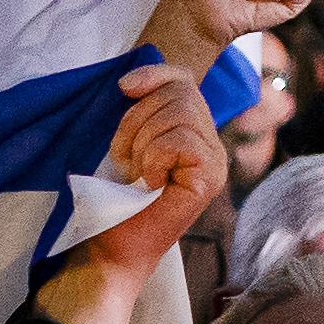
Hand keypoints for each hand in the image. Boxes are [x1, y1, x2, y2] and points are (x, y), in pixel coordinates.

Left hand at [35, 59, 228, 323]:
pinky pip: (179, 140)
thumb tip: (129, 80)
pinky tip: (150, 183)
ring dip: (141, 143)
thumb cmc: (112, 200)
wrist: (108, 247)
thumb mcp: (124, 141)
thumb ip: (139, 107)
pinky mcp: (210, 178)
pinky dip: (153, 158)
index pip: (183, 80)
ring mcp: (215, 162)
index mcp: (193, 132)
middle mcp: (211, 145)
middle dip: (137, 120)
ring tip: (136, 174)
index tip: (122, 89)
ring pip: (179, 113)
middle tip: (124, 159)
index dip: (154, 76)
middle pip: (180, 92)